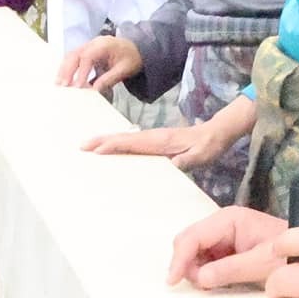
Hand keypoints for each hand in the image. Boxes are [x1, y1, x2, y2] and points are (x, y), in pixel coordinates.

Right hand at [57, 36, 142, 91]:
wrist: (137, 50)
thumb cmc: (132, 58)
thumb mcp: (124, 70)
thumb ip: (109, 79)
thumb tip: (94, 90)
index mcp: (104, 44)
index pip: (88, 57)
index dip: (81, 72)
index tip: (78, 86)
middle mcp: (93, 43)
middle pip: (75, 54)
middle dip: (67, 70)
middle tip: (62, 85)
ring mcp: (89, 45)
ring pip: (71, 55)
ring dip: (64, 69)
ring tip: (59, 84)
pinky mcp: (86, 51)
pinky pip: (74, 58)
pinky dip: (67, 68)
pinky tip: (64, 78)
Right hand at [84, 122, 232, 170]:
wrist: (216, 133)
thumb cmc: (208, 146)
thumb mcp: (200, 155)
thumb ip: (187, 160)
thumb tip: (172, 164)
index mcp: (161, 140)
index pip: (134, 142)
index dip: (115, 145)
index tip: (97, 149)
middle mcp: (154, 136)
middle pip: (124, 137)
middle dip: (103, 140)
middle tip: (82, 145)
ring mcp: (154, 137)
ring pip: (126, 138)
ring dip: (107, 140)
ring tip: (89, 146)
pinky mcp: (156, 140)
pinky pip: (133, 141)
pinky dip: (119, 143)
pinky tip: (112, 147)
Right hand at [167, 206, 287, 287]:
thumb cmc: (291, 254)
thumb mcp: (264, 263)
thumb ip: (232, 268)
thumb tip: (200, 277)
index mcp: (229, 219)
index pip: (193, 236)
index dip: (179, 258)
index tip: (173, 281)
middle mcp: (223, 225)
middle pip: (188, 242)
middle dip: (186, 264)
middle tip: (200, 285)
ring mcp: (224, 238)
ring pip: (194, 254)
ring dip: (195, 271)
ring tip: (214, 284)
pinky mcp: (227, 251)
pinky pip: (205, 262)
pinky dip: (204, 274)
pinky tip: (217, 282)